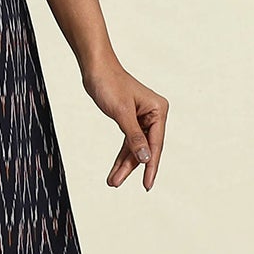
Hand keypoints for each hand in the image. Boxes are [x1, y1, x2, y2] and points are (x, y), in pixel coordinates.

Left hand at [82, 56, 165, 189]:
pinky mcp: (131, 120)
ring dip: (124, 164)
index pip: (155, 144)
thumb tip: (146, 158)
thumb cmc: (109, 84)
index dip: (151, 166)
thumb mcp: (122, 113)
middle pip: (145, 148)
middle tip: (116, 183)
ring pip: (135, 148)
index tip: (147, 184)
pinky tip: (115, 168)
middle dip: (131, 167)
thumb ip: (134, 137)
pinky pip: (128, 142)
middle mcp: (154, 115)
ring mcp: (143, 118)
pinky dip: (121, 155)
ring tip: (113, 181)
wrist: (95, 68)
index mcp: (158, 110)